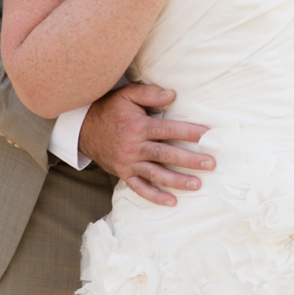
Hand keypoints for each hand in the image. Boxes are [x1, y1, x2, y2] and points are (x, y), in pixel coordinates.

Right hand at [78, 83, 215, 206]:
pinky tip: (171, 201)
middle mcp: (134, 147)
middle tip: (210, 164)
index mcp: (138, 126)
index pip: (168, 130)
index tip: (207, 135)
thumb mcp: (126, 94)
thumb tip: (172, 94)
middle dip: (189, 160)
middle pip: (166, 154)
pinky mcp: (123, 174)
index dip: (188, 132)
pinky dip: (155, 196)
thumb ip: (149, 93)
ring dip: (177, 180)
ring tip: (197, 184)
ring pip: (155, 174)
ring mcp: (128, 163)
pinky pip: (139, 188)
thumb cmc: (110, 108)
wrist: (83, 128)